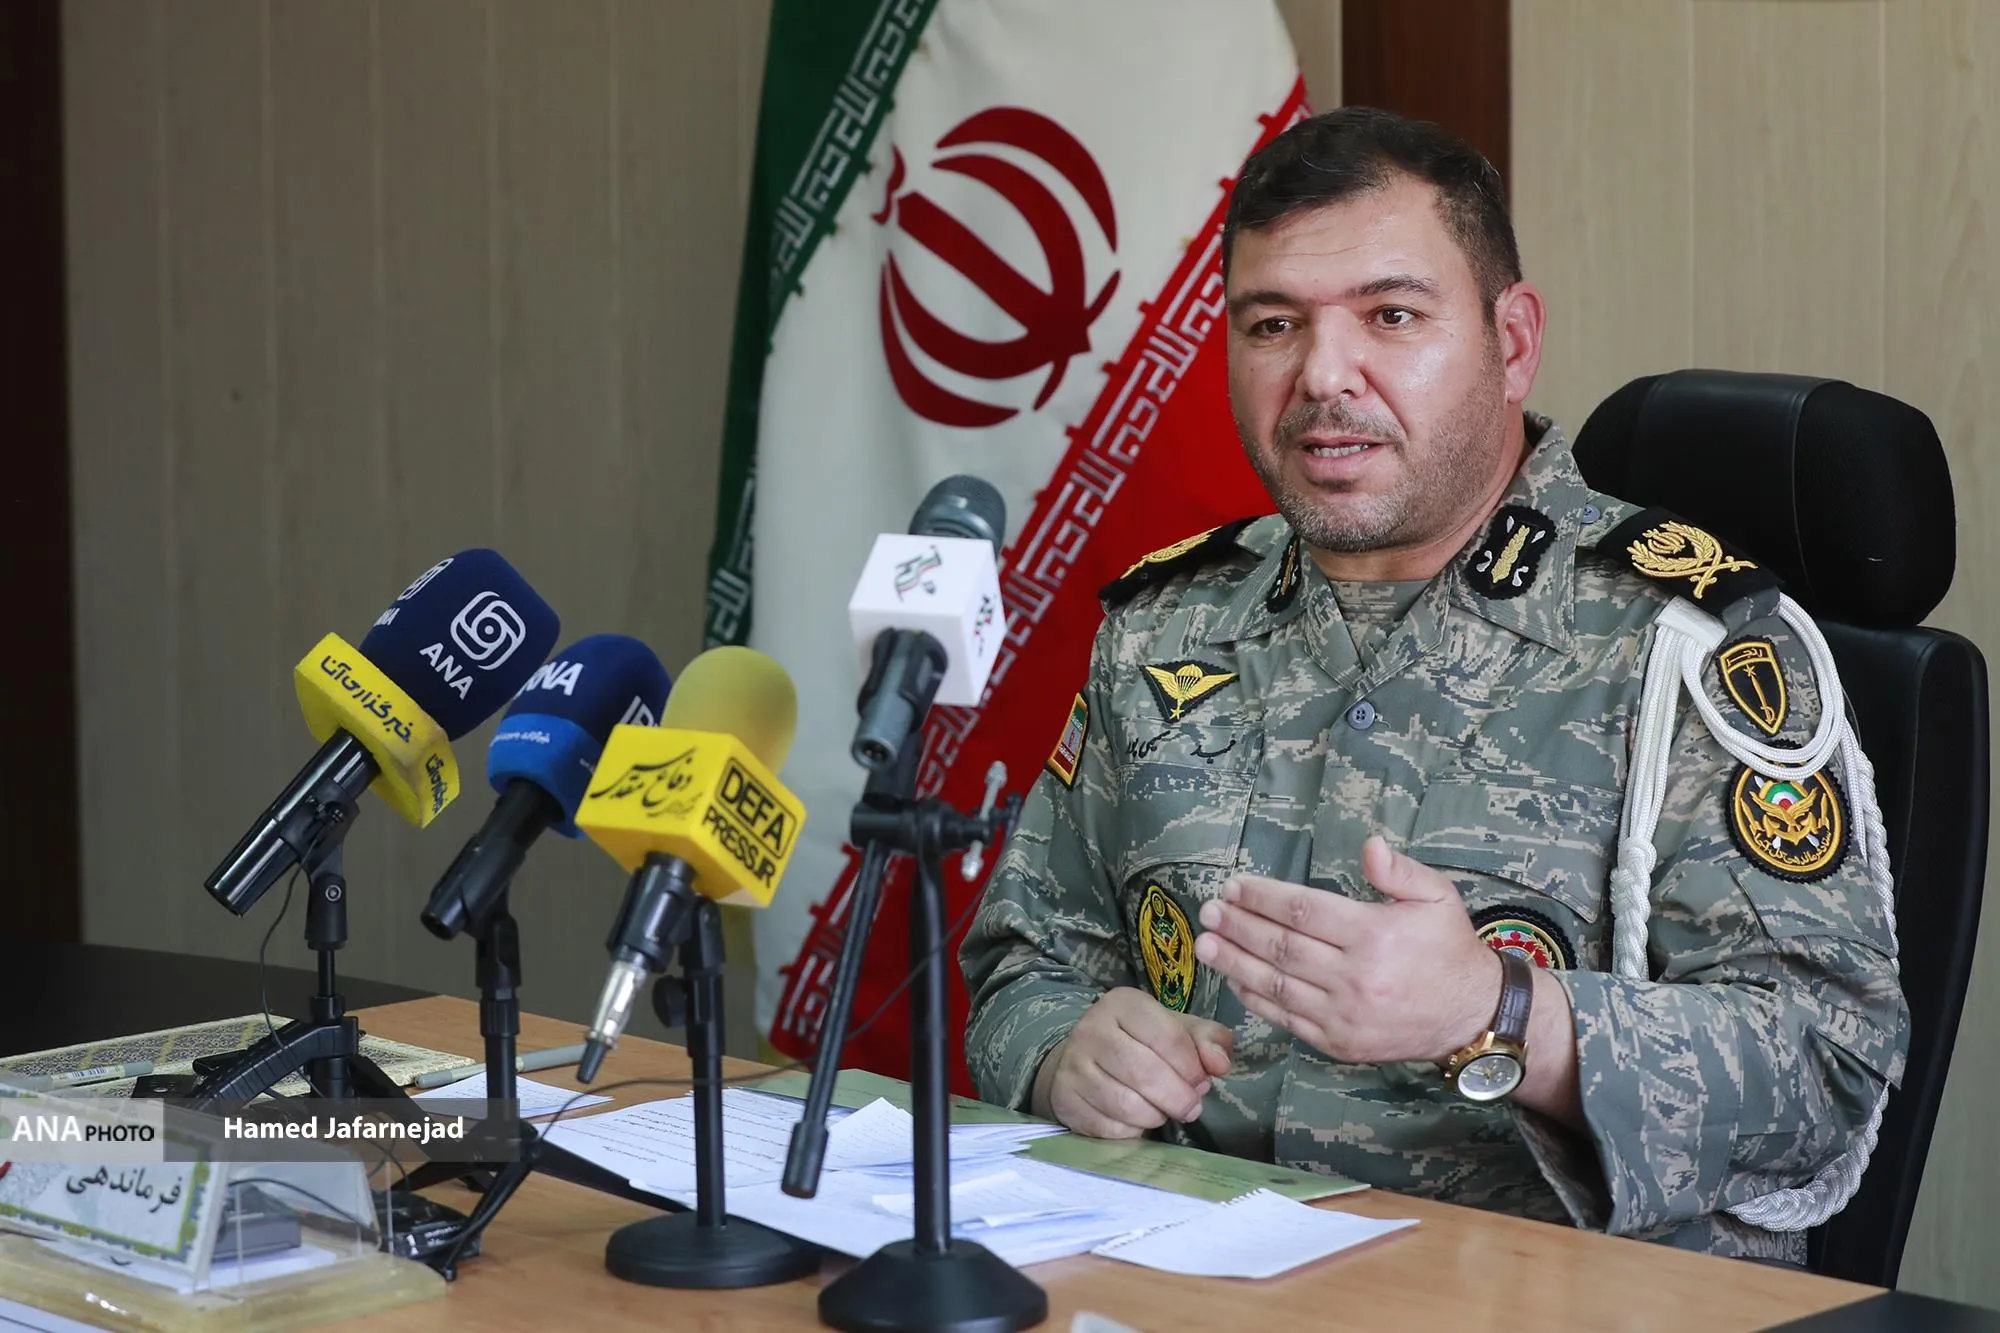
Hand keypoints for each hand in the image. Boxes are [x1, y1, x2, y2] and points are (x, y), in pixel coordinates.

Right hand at [1033, 987, 1234, 1138]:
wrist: (1082, 1061)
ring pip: (1127, 1105)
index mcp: (1123, 1003)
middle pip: (1146, 1073)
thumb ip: (1208, 1041)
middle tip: (1191, 1107)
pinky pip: (1109, 1127)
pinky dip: (1132, 1130)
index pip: (1168, 1038)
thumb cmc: (1140, 1044)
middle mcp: (1092, 1029)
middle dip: (1178, 1098)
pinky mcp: (1065, 1098)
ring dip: (1156, 1115)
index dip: (1193, 1068)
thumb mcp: (1177, 1031)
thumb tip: (1220, 1064)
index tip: (1202, 1081)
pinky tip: (1136, 1119)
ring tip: (1163, 1110)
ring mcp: (1074, 1065)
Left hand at [1193, 835, 1501, 1064]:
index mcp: (1374, 934)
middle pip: (1280, 946)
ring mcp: (1343, 1014)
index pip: (1302, 910)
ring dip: (1235, 963)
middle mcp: (1354, 976)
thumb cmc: (1449, 949)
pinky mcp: (1338, 1042)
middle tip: (1208, 911)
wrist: (1472, 1016)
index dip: (1262, 897)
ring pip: (1276, 985)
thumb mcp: (1438, 897)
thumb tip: (1370, 846)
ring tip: (1205, 945)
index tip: (1234, 887)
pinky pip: (1287, 1019)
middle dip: (1238, 927)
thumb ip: (1400, 871)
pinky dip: (1256, 1000)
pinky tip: (1235, 981)